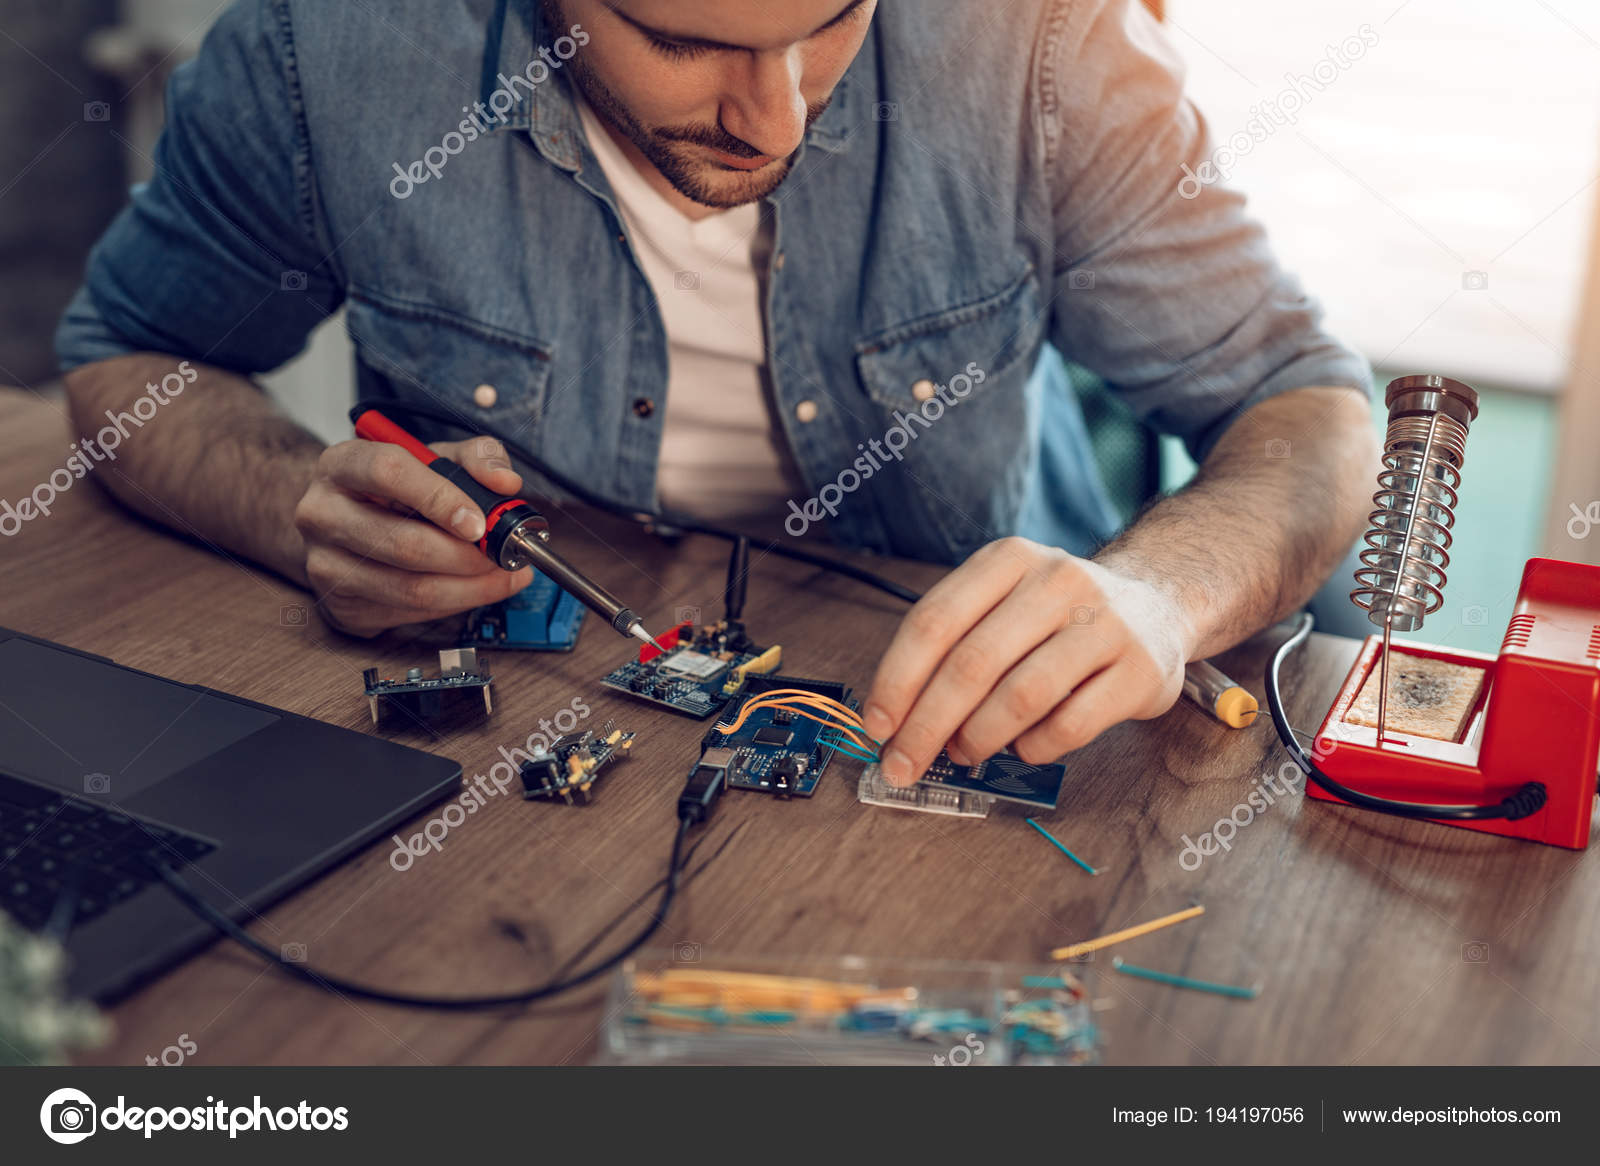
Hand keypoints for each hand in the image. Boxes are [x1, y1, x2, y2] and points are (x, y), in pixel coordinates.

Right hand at [293, 435, 533, 635]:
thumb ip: (475, 458)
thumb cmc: (394, 490)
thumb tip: (505, 482)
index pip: (388, 473)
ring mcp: (325, 563)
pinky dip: (454, 605)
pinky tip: (473, 589)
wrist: (345, 525)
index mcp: (341, 464)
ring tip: (499, 575)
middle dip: (467, 556)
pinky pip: (410, 612)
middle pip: (404, 543)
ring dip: (470, 587)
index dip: (440, 498)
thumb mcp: (432, 458)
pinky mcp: (341, 604)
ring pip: (411, 588)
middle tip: (502, 556)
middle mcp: (321, 513)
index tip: (478, 522)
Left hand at [861, 537, 1192, 785]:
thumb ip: (954, 646)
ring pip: (1021, 696)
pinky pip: (1069, 725)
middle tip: (905, 763)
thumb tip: (896, 718)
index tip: (878, 726)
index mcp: (1009, 560)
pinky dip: (1034, 748)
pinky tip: (1023, 747)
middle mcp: (1058, 582)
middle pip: (972, 663)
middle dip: (927, 725)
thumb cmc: (1059, 616)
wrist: (1158, 603)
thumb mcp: (1004, 602)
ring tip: (964, 753)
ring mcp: (1105, 624)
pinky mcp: (1140, 671)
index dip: (897, 680)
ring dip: (979, 738)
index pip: (934, 621)